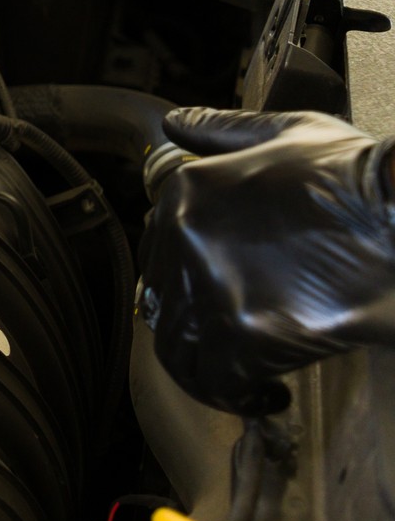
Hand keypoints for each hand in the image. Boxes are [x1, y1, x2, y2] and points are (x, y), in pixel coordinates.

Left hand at [142, 107, 394, 414]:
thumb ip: (227, 130)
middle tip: (230, 343)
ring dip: (209, 370)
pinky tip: (268, 397)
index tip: (214, 298)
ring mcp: (211, 286)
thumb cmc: (363, 177)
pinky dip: (237, 397)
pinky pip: (217, 383)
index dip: (185, 282)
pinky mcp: (245, 332)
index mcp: (187, 192)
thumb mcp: (291, 133)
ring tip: (245, 381)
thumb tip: (177, 123)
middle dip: (195, 328)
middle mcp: (184, 238)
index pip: (156, 252)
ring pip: (180, 349)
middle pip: (164, 303)